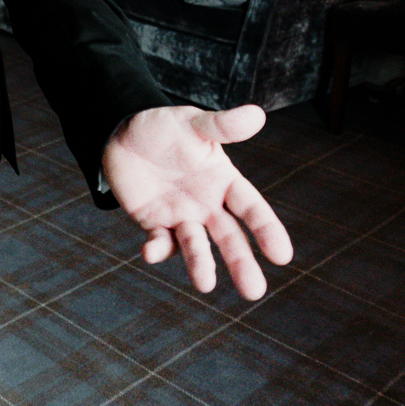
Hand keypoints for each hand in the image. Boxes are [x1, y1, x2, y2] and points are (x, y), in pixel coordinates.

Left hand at [101, 104, 293, 300]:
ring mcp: (181, 216)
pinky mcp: (154, 223)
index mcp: (224, 181)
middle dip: (240, 262)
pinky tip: (151, 253)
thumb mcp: (192, 123)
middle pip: (228, 237)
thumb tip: (258, 114)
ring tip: (206, 285)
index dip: (266, 230)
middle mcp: (207, 204)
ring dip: (200, 264)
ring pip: (195, 245)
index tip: (282, 256)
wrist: (122, 133)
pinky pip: (158, 241)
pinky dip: (157, 250)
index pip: (250, 208)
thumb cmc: (165, 128)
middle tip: (254, 291)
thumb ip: (222, 126)